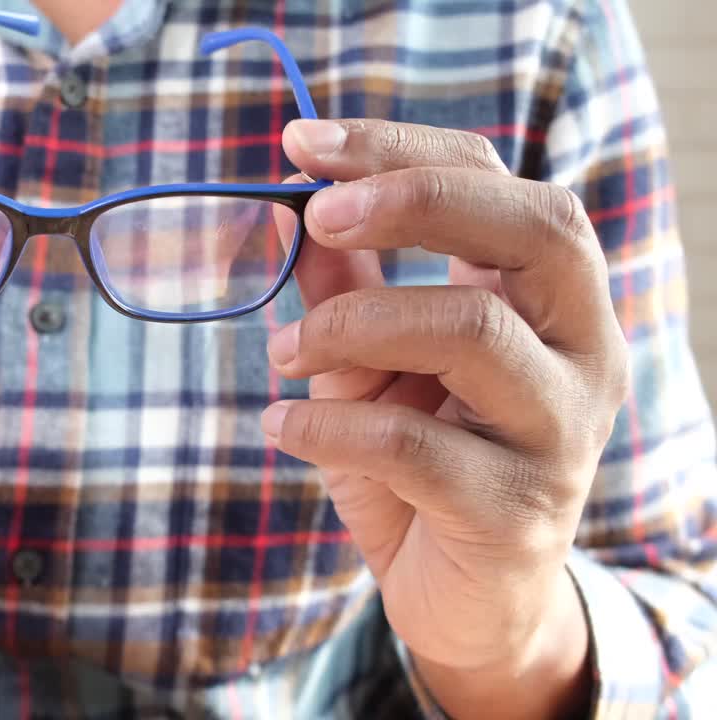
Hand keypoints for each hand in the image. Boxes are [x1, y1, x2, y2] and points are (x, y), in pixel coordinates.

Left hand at [264, 119, 626, 717]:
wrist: (463, 599)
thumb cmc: (417, 466)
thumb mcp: (369, 365)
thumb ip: (345, 290)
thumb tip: (288, 209)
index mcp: (548, 298)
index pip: (497, 182)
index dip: (400, 150)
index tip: (299, 144)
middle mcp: (581, 350)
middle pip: (534, 230)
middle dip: (414, 200)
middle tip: (317, 214)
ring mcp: (562, 430)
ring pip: (472, 332)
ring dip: (351, 325)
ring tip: (280, 353)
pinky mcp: (520, 509)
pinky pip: (416, 445)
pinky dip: (330, 424)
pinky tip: (283, 427)